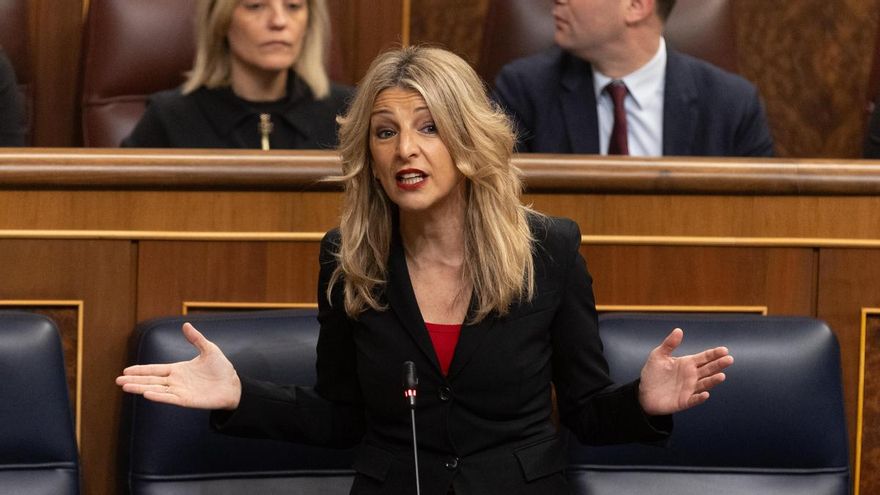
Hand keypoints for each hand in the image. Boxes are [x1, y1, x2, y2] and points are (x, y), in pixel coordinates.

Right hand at [115, 322, 241, 409]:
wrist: (233, 385)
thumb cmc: (221, 368)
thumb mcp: (208, 349)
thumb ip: (196, 339)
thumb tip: (185, 324)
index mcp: (178, 369)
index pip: (155, 369)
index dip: (140, 370)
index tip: (126, 370)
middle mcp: (176, 381)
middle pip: (151, 380)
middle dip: (134, 380)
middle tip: (118, 381)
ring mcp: (180, 391)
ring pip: (156, 389)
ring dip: (140, 388)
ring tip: (125, 387)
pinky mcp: (186, 400)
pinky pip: (169, 398)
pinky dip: (158, 396)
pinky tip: (147, 394)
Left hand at [638, 328, 732, 415]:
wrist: (643, 393)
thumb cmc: (653, 373)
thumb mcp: (658, 355)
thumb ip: (669, 344)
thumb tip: (679, 330)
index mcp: (687, 363)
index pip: (704, 357)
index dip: (714, 354)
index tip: (724, 350)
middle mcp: (692, 376)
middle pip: (708, 369)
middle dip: (719, 364)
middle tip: (729, 359)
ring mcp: (689, 389)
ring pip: (704, 384)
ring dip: (713, 380)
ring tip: (721, 376)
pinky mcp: (684, 401)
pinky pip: (693, 400)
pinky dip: (699, 397)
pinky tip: (705, 394)